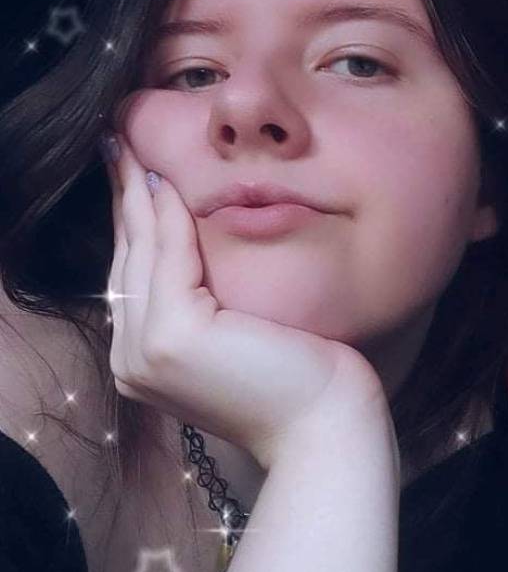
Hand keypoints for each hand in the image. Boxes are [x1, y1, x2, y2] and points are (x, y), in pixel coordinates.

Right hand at [102, 132, 387, 469]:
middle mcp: (132, 360)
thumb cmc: (294, 380)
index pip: (135, 277)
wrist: (325, 427)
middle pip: (129, 259)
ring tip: (130, 149)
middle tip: (118, 145)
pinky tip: (168, 181)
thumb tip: (188, 242)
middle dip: (124, 199)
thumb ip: (201, 300)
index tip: (130, 174)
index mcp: (144, 361)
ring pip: (141, 254)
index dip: (132, 223)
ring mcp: (146, 352)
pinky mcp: (173, 337)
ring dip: (137, 196)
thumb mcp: (235, 334)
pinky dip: (171, 218)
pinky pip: (170, 259)